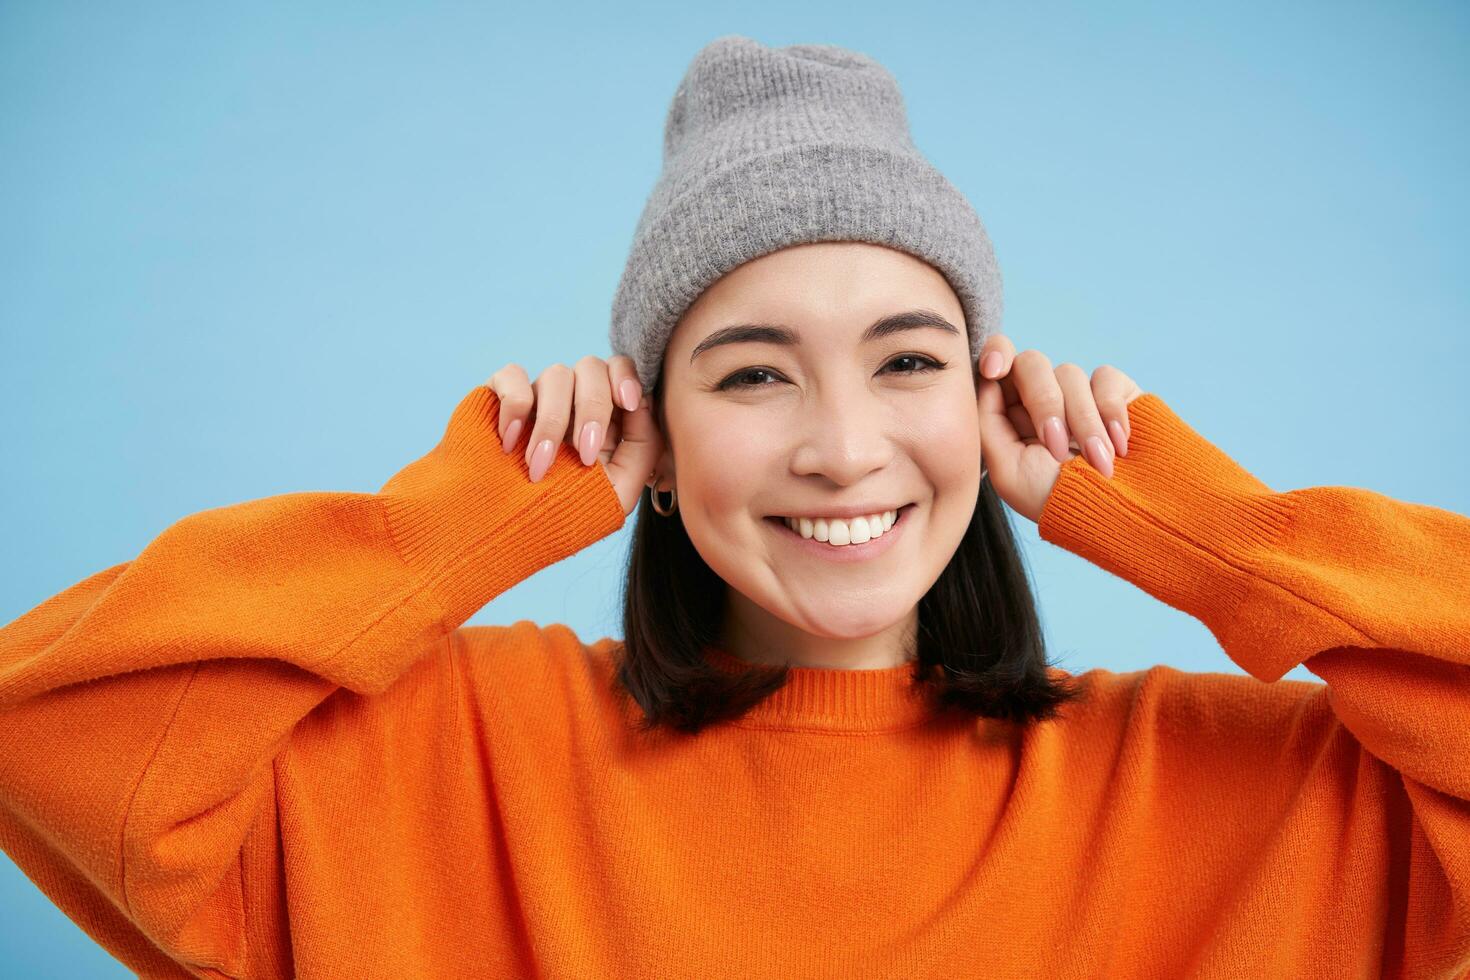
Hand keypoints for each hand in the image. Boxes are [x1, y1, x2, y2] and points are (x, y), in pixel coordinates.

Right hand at [487, 356, 664, 516]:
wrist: (502, 535)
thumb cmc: (563, 517)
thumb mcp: (617, 492)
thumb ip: (643, 448)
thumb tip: (644, 403)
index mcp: (604, 418)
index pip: (621, 372)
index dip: (626, 378)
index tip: (629, 404)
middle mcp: (571, 400)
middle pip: (592, 367)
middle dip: (593, 409)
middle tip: (584, 455)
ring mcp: (536, 397)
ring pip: (556, 373)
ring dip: (552, 420)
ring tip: (539, 466)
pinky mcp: (498, 396)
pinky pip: (512, 375)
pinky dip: (515, 406)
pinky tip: (509, 443)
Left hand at [974, 336, 1143, 524]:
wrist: (1120, 515)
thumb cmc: (1058, 501)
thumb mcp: (1008, 469)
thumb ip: (988, 421)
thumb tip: (987, 379)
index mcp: (1010, 414)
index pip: (997, 364)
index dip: (996, 353)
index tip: (994, 368)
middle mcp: (1042, 399)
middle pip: (1031, 363)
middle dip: (1045, 404)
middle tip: (1059, 448)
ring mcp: (1078, 395)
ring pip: (1069, 373)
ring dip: (1083, 422)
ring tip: (1097, 462)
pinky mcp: (1115, 394)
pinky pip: (1105, 377)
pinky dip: (1111, 412)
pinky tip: (1119, 446)